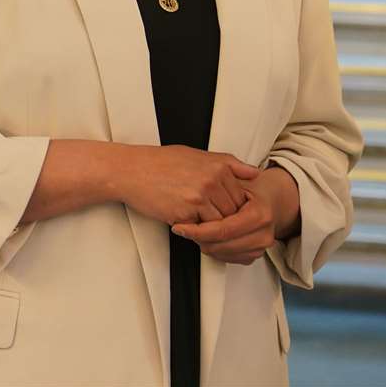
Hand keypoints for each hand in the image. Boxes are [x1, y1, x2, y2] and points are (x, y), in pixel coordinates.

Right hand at [112, 145, 259, 227]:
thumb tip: (255, 173)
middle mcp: (212, 180)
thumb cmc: (161, 162)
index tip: (219, 208)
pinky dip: (198, 231)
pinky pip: (203, 230)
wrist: (131, 170)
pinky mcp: (186, 212)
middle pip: (234, 212)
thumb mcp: (197, 155)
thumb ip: (228, 164)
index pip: (241, 196)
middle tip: (208, 219)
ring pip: (221, 224)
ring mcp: (200, 197)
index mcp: (218, 166)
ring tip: (199, 224)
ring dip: (213, 228)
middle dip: (224, 219)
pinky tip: (186, 223)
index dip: (232, 206)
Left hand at [173, 167, 299, 265]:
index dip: (198, 230)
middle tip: (182, 230)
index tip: (180, 227)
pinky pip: (229, 259)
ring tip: (192, 231)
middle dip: (198, 239)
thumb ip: (221, 182)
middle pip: (221, 245)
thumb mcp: (237, 179)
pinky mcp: (255, 255)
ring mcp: (261, 247)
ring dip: (204, 244)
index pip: (223, 229)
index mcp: (260, 215)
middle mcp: (264, 234)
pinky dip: (214, 250)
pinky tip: (205, 238)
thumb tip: (201, 186)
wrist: (271, 201)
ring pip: (222, 254)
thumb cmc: (251, 189)